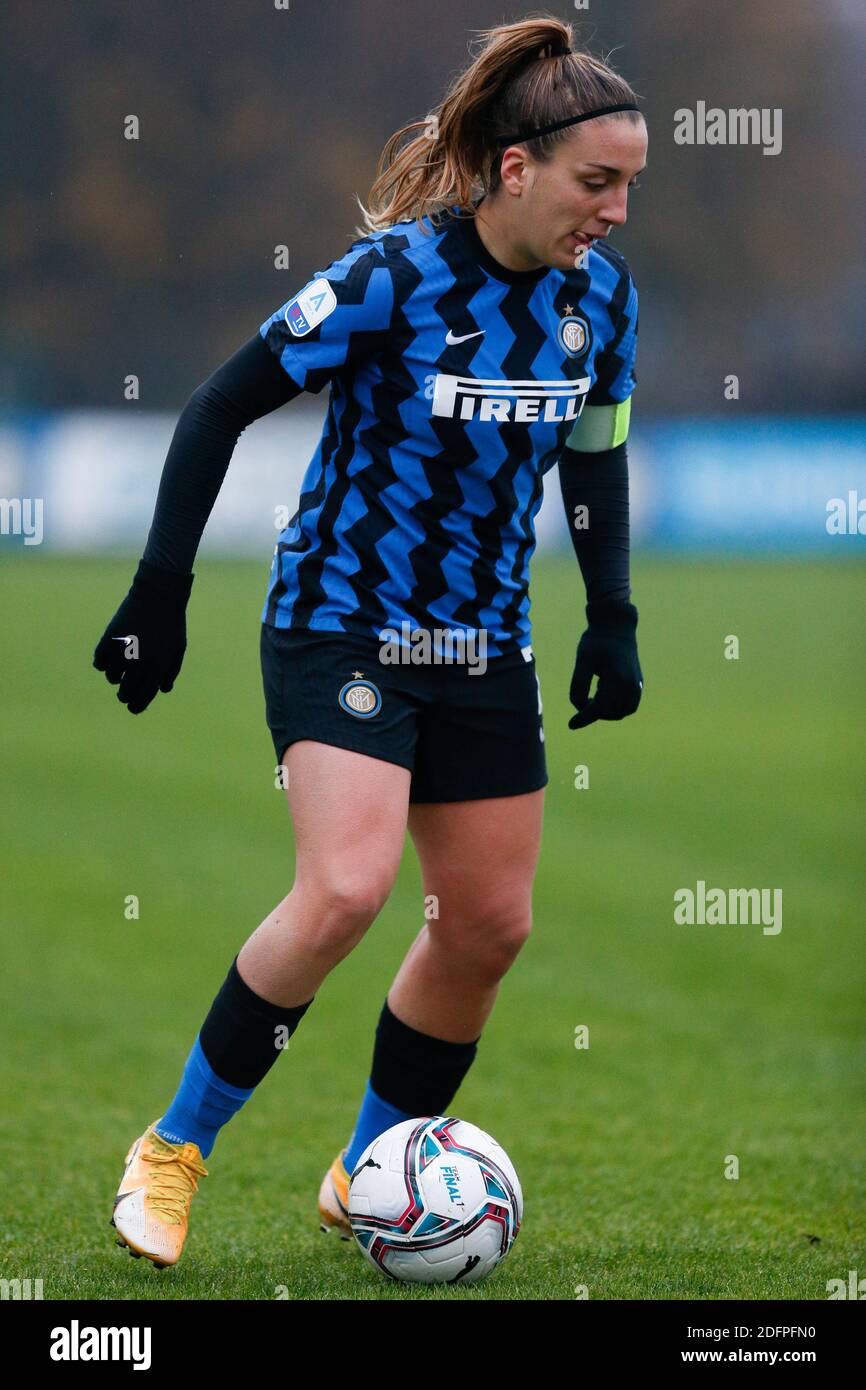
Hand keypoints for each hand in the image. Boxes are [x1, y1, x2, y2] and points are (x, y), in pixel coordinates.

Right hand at [93, 559, 193, 713]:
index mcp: (158, 667)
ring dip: (115, 677)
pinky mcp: (109, 640)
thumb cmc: (171, 624)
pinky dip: (103, 663)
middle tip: (124, 694)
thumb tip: (161, 691)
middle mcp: (139, 663)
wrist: (157, 595)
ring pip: (111, 678)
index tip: (132, 708)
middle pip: (125, 692)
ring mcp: (122, 651)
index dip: (136, 707)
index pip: (143, 697)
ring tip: (122, 668)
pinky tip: (109, 659)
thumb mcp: (177, 649)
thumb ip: (170, 672)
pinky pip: (99, 662)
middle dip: (124, 696)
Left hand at [569, 599, 642, 728]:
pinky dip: (616, 706)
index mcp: (617, 678)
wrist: (617, 627)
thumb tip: (579, 707)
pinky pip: (628, 706)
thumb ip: (578, 685)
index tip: (571, 724)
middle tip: (584, 697)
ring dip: (606, 710)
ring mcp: (637, 685)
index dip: (584, 717)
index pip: (600, 708)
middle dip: (594, 712)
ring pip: (621, 712)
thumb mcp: (582, 661)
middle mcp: (631, 684)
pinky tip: (605, 692)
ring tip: (597, 691)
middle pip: (610, 713)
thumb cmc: (596, 642)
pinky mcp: (639, 684)